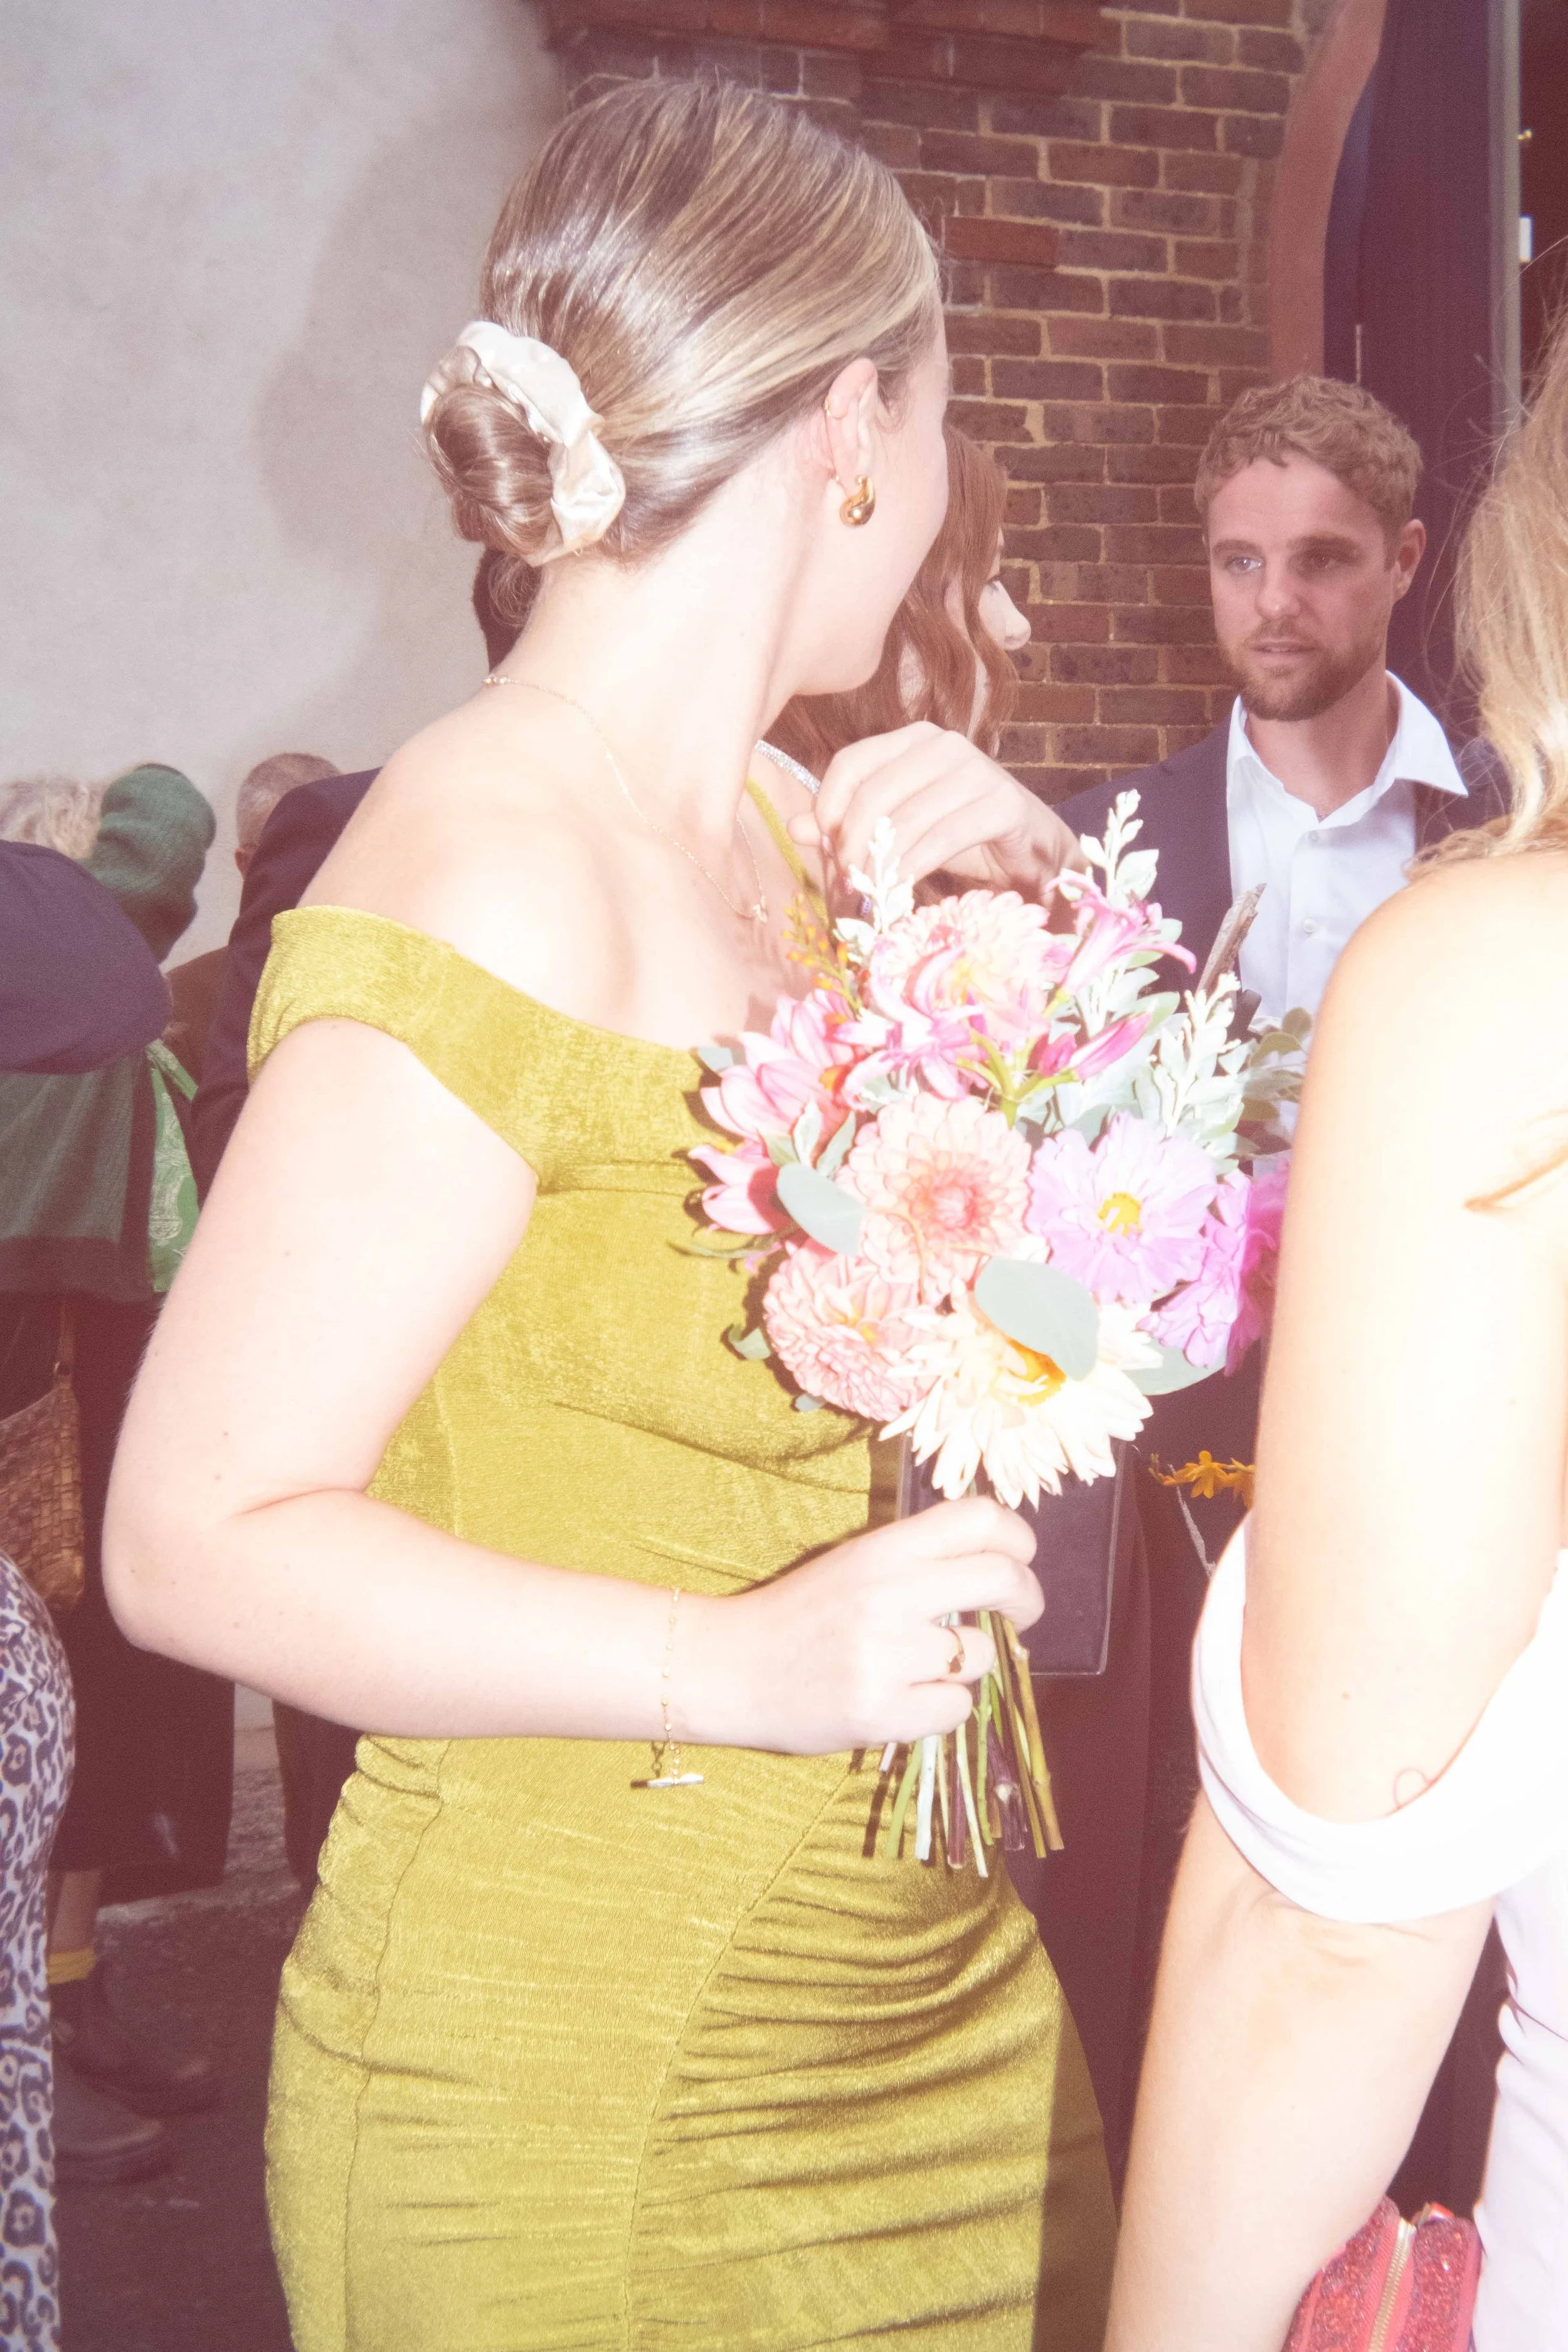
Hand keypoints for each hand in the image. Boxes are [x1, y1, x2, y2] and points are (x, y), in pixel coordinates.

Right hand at [693, 1496, 1042, 1754]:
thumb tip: (998, 1559)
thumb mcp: (854, 1563)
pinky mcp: (880, 1713)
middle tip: (1020, 1615)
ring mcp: (885, 1657)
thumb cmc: (799, 1613)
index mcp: (882, 1550)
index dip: (1017, 1538)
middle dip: (1027, 1599)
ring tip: (929, 1665)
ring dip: (968, 1662)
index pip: (980, 1519)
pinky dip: (943, 1706)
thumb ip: (916, 1556)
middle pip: (1002, 1579)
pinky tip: (909, 1699)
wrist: (730, 1668)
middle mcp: (889, 1595)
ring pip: (980, 1654)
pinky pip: (956, 1709)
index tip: (1019, 1560)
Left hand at [786, 720, 1085, 902]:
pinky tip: (900, 892)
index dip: (829, 808)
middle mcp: (944, 745)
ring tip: (871, 894)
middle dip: (853, 845)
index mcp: (913, 740)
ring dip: (880, 864)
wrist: (1035, 854)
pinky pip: (941, 838)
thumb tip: (796, 828)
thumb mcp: (901, 830)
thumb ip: (850, 825)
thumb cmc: (963, 838)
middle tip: (849, 883)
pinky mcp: (1003, 803)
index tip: (827, 849)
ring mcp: (977, 770)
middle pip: (872, 794)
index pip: (850, 763)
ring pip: (904, 819)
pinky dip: (913, 869)